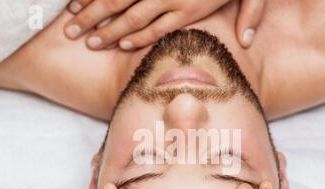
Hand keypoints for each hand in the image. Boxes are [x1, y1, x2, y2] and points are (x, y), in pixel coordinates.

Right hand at [64, 0, 265, 49]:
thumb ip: (251, 14)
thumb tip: (247, 42)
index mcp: (190, 6)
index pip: (154, 28)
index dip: (131, 38)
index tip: (111, 46)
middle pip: (129, 14)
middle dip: (103, 27)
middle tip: (81, 39)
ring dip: (93, 6)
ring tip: (73, 19)